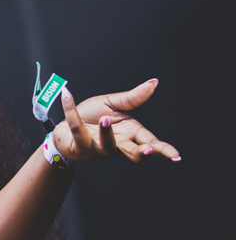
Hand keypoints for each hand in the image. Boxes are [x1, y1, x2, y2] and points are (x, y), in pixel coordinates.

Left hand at [54, 80, 179, 163]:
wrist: (65, 127)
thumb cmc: (91, 117)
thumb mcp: (113, 104)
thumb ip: (132, 97)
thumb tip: (153, 83)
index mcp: (130, 133)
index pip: (150, 142)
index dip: (163, 150)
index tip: (175, 156)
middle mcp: (117, 144)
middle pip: (134, 153)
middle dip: (143, 152)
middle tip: (149, 149)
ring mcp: (99, 148)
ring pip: (107, 146)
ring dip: (107, 134)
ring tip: (105, 118)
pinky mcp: (79, 147)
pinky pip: (77, 130)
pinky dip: (71, 111)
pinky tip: (67, 95)